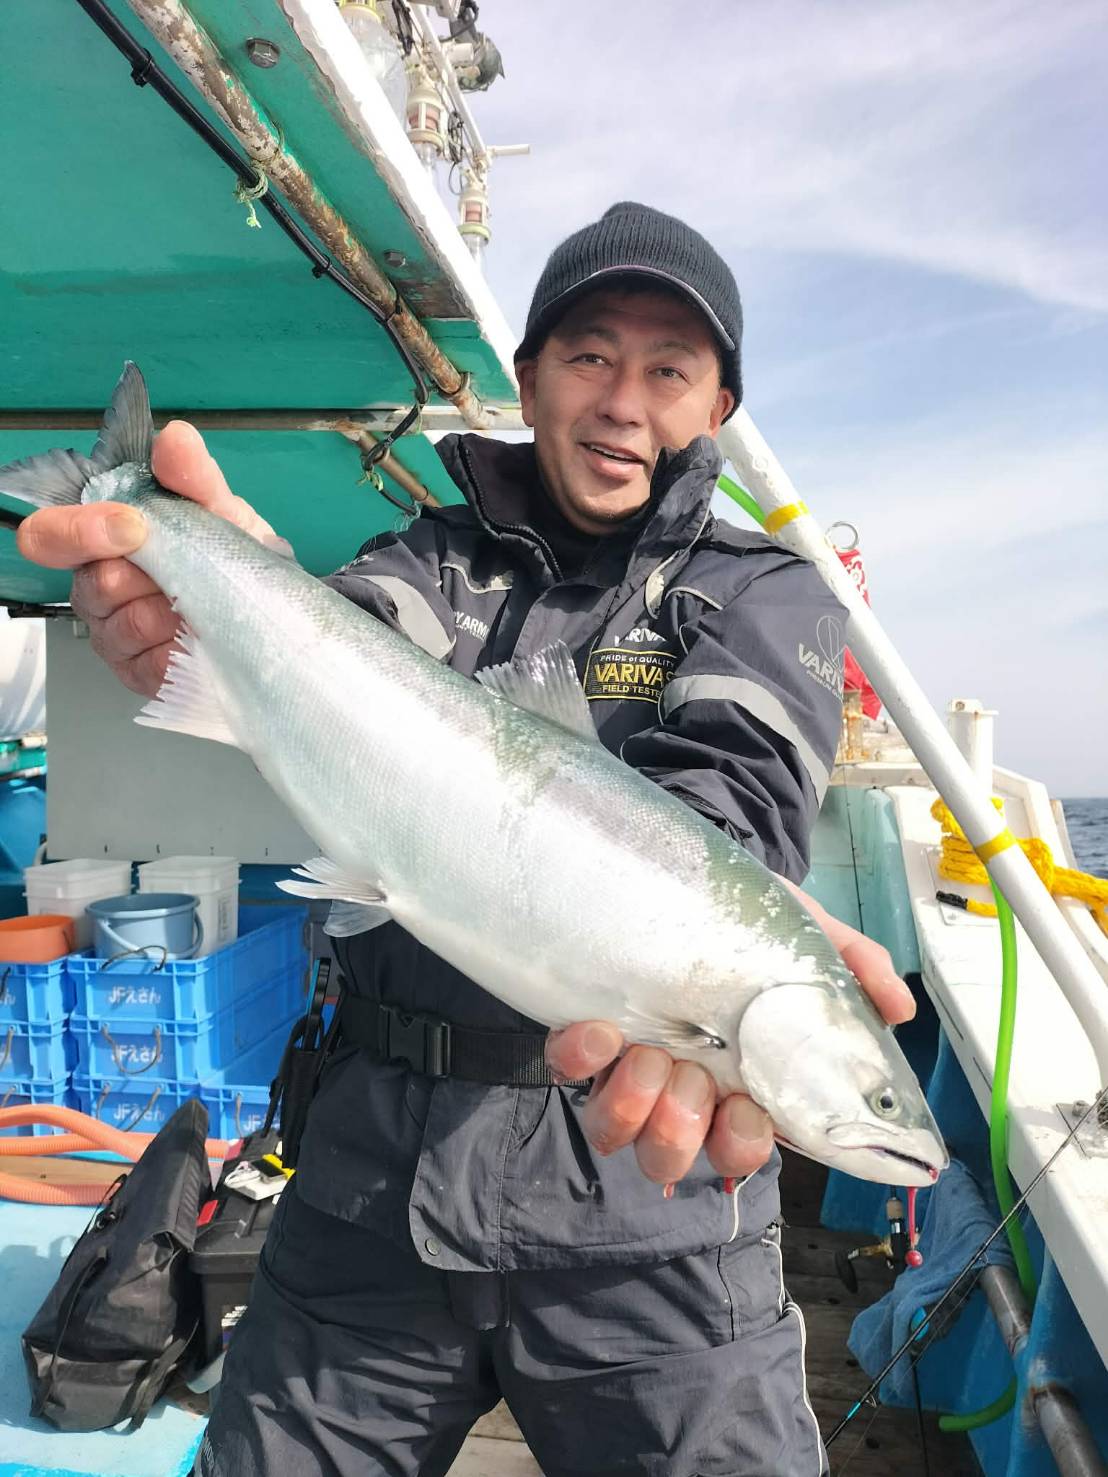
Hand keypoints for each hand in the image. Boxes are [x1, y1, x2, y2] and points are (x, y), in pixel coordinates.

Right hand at [15, 422, 283, 697]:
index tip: (132, 528)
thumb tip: (175, 437)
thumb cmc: (236, 553)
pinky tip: (199, 640)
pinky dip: (179, 652)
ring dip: (168, 615)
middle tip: (185, 575)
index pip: (51, 536)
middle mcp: (100, 585)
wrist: (275, 608)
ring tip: (199, 608)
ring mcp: (116, 634)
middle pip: (91, 585)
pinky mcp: (140, 674)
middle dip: (143, 578)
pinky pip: (149, 667)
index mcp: (105, 538)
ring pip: (120, 628)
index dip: (81, 530)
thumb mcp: (222, 508)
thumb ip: (194, 475)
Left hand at [545, 880, 916, 1187]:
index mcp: (741, 1079)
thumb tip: (901, 1012)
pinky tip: (601, 1028)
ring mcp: (630, 1063)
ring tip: (649, 1055)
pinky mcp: (586, 1033)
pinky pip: (570, 1069)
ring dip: (632, 1105)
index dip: (741, 1145)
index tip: (746, 1111)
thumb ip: (859, 972)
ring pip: (617, 1131)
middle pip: (672, 1155)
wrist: (697, 872)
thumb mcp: (814, 940)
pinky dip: (582, 1057)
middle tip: (693, 1078)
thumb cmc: (756, 921)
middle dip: (680, 1130)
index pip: (741, 1145)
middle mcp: (682, 1085)